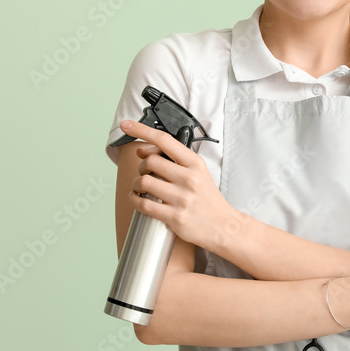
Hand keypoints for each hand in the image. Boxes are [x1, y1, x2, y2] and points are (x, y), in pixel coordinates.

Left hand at [120, 120, 235, 250]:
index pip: (164, 140)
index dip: (142, 130)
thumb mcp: (196, 172)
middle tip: (145, 173)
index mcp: (195, 163)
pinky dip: (135, 200)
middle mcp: (189, 178)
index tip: (127, 125)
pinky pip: (143, 204)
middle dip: (141, 166)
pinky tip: (138, 199)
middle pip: (150, 161)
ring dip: (135, 184)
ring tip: (140, 188)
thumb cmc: (207, 198)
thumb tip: (142, 151)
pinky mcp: (175, 217)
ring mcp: (182, 198)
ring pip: (143, 182)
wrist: (222, 225)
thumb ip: (172, 160)